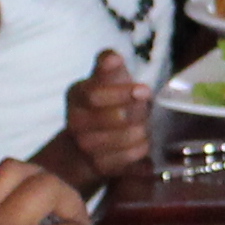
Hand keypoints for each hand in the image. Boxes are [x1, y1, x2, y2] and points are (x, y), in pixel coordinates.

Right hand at [57, 48, 157, 181]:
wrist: (97, 136)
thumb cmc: (109, 98)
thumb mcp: (108, 77)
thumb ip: (109, 63)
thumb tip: (112, 58)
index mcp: (77, 95)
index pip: (95, 95)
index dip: (122, 93)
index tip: (145, 91)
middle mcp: (75, 122)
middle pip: (115, 118)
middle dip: (138, 113)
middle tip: (149, 110)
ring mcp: (86, 146)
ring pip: (123, 140)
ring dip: (142, 131)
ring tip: (147, 126)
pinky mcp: (100, 166)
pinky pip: (127, 159)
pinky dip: (140, 150)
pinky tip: (143, 143)